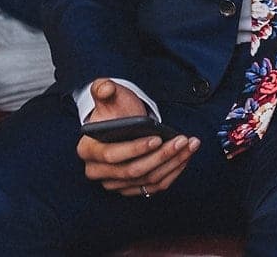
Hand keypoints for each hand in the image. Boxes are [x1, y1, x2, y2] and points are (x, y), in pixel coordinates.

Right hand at [75, 78, 198, 195]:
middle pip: (132, 171)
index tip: (157, 138)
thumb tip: (106, 88)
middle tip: (182, 140)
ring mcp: (114, 183)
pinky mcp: (130, 188)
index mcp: (87, 149)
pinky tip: (185, 157)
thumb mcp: (108, 95)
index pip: (111, 155)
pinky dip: (172, 173)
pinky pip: (153, 186)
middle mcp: (96, 171)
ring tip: (189, 145)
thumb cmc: (114, 109)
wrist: (122, 124)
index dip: (135, 149)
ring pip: (146, 179)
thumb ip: (103, 88)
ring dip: (172, 163)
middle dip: (161, 156)